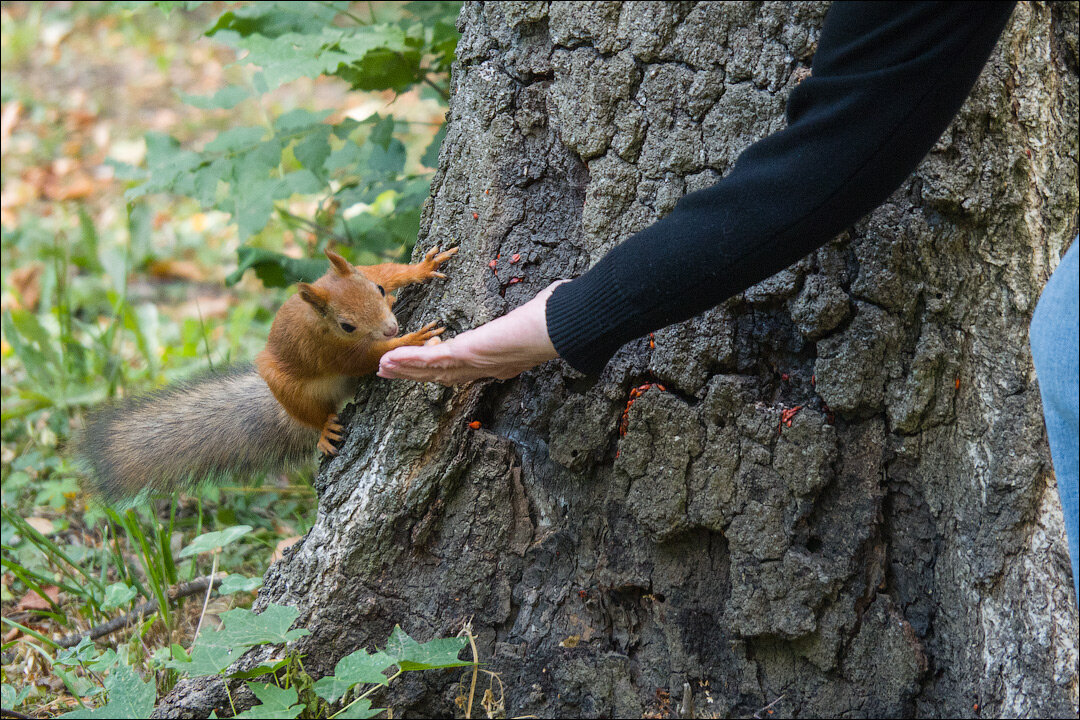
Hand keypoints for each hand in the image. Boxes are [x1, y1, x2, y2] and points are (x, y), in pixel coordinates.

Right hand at [377, 281, 566, 384]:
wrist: (559, 330)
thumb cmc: (558, 321)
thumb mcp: (544, 315)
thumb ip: (542, 310)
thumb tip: (557, 294)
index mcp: (503, 361)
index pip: (467, 369)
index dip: (444, 370)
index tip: (430, 368)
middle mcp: (487, 368)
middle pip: (443, 376)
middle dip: (416, 375)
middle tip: (392, 373)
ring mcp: (475, 363)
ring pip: (432, 372)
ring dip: (405, 370)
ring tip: (383, 368)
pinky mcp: (466, 354)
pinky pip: (431, 361)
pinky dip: (408, 361)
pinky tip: (389, 361)